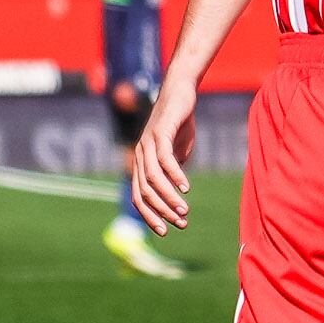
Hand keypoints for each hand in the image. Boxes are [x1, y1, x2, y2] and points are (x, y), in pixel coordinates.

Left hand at [129, 69, 203, 232]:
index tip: (165, 231)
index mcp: (141, 162)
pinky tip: (185, 189)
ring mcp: (148, 143)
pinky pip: (165, 160)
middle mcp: (139, 154)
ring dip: (168, 198)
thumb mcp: (177, 151)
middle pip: (144, 192)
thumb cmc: (179, 122)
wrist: (181, 91)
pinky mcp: (160, 133)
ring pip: (154, 179)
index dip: (149, 215)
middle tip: (179, 224)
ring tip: (184, 212)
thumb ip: (174, 170)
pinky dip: (175, 176)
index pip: (138, 196)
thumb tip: (176, 190)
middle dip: (161, 211)